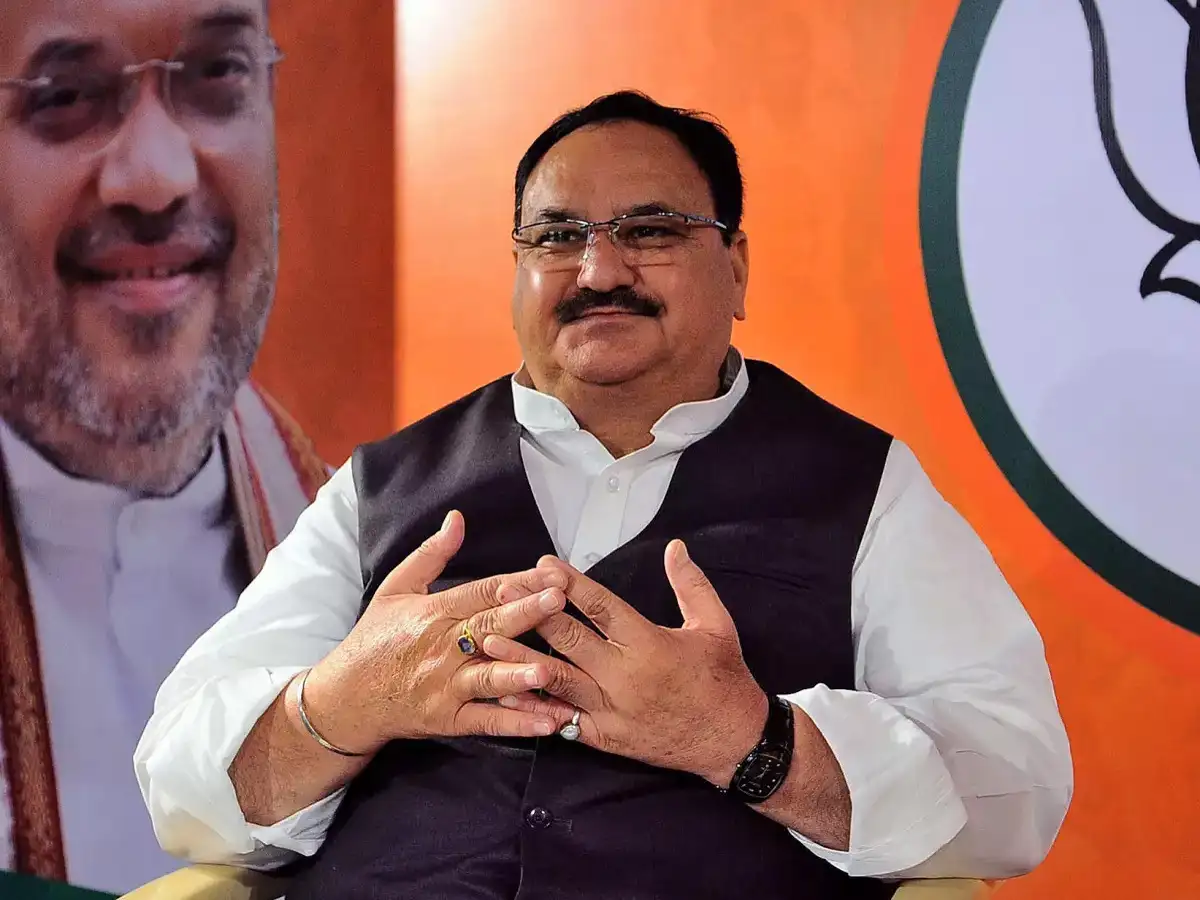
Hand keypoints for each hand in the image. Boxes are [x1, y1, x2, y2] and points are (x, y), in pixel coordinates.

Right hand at [301, 511, 578, 752]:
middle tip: (559, 601)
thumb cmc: (373, 640)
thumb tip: (456, 519)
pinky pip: (486, 721)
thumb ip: (431, 555)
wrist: (344, 699)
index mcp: (434, 612)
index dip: (518, 582)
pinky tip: (547, 722)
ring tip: (549, 669)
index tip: (551, 573)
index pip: (482, 592)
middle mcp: (441, 648)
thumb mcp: (395, 589)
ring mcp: (445, 686)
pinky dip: (517, 724)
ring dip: (519, 674)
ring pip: (487, 678)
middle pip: (489, 628)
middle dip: (526, 614)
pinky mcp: (447, 720)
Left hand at [485, 540, 768, 786]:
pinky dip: (534, 705)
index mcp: (649, 644)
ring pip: (557, 680)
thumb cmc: (724, 680)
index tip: (544, 564)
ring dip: (520, 658)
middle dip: (533, 612)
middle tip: (503, 590)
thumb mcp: (717, 626)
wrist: (732, 743)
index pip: (600, 607)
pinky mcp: (605, 737)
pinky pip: (562, 719)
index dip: (569, 583)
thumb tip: (674, 547)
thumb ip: (691, 584)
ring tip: (487, 641)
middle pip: (569, 639)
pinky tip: (506, 693)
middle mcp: (625, 677)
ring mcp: (611, 710)